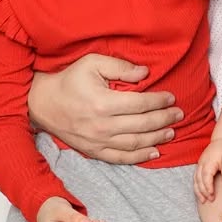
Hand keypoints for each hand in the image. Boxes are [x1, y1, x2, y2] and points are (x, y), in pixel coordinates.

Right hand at [28, 53, 182, 162]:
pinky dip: (139, 157)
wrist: (43, 103)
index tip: (171, 97)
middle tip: (178, 114)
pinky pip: (120, 158)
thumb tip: (145, 73)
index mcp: (103, 103)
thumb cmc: (69, 80)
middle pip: (142, 125)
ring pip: (134, 144)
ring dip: (156, 138)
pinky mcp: (93, 151)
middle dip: (164, 119)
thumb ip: (120, 67)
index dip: (159, 101)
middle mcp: (102, 125)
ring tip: (171, 132)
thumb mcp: (92, 63)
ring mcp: (97, 141)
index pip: (141, 104)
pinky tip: (154, 152)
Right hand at [193, 139, 221, 202]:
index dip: (208, 187)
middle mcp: (201, 163)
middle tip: (210, 200)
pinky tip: (202, 194)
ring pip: (195, 180)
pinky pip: (196, 178)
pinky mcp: (200, 166)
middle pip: (198, 179)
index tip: (212, 195)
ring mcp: (199, 165)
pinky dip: (198, 187)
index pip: (206, 176)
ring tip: (204, 201)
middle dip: (203, 191)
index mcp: (208, 161)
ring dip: (198, 191)